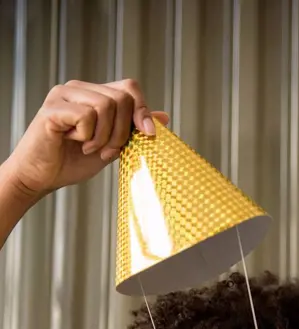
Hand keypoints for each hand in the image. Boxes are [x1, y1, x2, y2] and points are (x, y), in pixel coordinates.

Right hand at [6, 79, 168, 196]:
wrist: (41, 177)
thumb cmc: (72, 162)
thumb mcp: (111, 147)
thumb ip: (133, 131)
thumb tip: (163, 117)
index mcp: (94, 95)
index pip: (129, 88)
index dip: (143, 110)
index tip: (148, 135)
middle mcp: (80, 88)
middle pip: (122, 97)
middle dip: (122, 132)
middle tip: (106, 151)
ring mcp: (64, 94)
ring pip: (106, 106)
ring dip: (104, 137)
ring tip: (89, 148)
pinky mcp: (53, 108)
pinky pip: (86, 116)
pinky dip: (87, 136)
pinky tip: (73, 143)